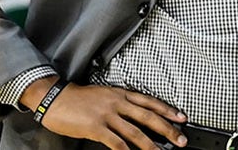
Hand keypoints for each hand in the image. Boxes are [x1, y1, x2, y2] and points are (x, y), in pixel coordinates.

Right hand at [31, 79, 187, 149]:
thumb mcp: (104, 95)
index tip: (181, 118)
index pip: (150, 102)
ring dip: (151, 145)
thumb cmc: (78, 98)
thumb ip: (120, 103)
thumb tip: (135, 115)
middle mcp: (117, 102)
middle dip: (167, 129)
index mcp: (121, 93)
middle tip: (180, 140)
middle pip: (148, 117)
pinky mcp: (96, 127)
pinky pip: (116, 142)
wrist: (55, 98)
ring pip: (135, 132)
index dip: (168, 110)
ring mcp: (107, 114)